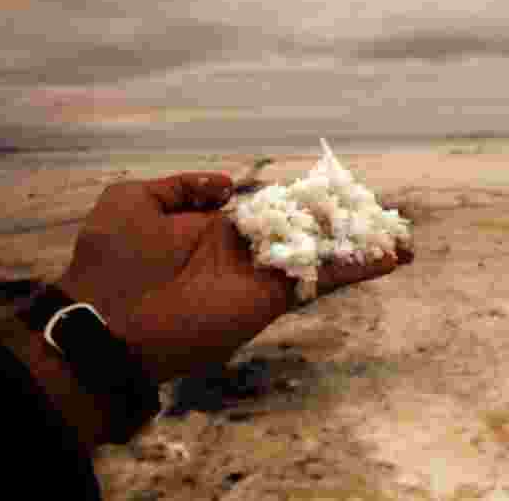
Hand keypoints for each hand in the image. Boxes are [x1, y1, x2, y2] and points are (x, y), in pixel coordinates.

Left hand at [55, 173, 412, 383]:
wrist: (107, 323)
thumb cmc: (112, 261)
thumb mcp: (133, 202)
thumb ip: (180, 187)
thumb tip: (225, 184)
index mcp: (216, 227)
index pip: (269, 209)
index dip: (301, 199)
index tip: (332, 189)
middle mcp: (246, 250)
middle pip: (306, 231)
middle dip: (341, 223)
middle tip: (378, 213)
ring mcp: (262, 274)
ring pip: (322, 254)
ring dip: (361, 244)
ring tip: (401, 237)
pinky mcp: (271, 297)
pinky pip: (320, 279)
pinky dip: (357, 268)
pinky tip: (392, 257)